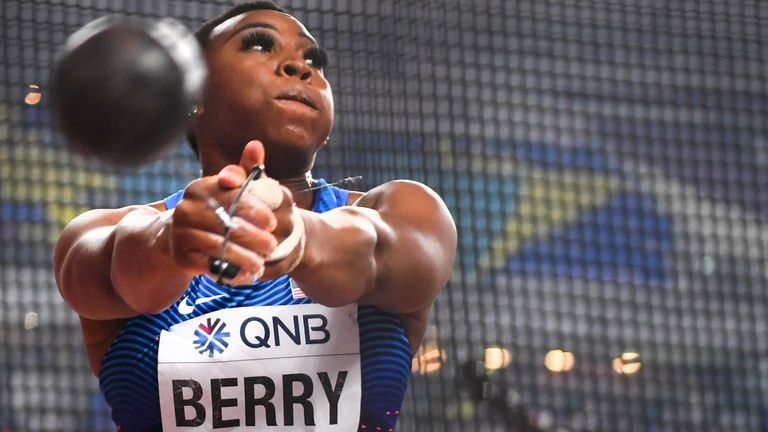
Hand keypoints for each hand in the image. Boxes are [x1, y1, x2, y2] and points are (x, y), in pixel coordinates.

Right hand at [163, 140, 281, 283]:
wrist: (175, 236)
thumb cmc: (213, 209)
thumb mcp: (228, 189)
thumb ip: (245, 170)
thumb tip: (256, 144)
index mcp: (200, 188)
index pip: (230, 197)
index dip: (253, 209)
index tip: (271, 221)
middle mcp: (186, 209)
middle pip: (225, 223)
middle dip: (253, 236)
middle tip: (271, 245)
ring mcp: (180, 234)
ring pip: (218, 246)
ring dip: (243, 256)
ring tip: (261, 261)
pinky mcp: (181, 257)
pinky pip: (209, 265)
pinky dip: (230, 269)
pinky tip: (246, 272)